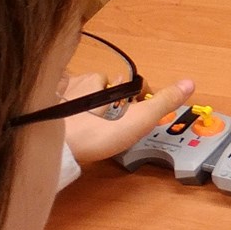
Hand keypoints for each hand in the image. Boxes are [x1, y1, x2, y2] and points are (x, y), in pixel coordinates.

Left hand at [64, 77, 194, 164]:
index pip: (126, 84)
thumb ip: (162, 102)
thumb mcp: (137, 119)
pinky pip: (52, 99)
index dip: (135, 98)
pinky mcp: (41, 105)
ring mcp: (58, 92)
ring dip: (84, 103)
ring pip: (78, 92)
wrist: (54, 148)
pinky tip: (62, 122)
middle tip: (110, 123)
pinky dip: (59, 107)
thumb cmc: (95, 134)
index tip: (136, 114)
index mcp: (105, 83)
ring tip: (86, 125)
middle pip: (102, 87)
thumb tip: (188, 83)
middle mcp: (80, 81)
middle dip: (109, 100)